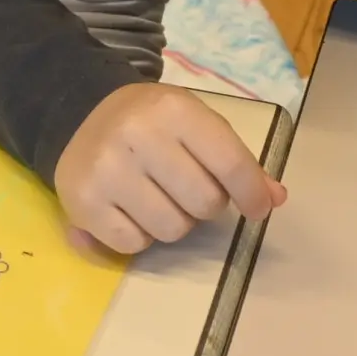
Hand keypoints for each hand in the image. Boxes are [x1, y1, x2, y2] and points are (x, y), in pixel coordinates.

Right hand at [56, 82, 284, 253]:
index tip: (258, 208)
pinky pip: (134, 245)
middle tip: (187, 188)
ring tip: (157, 197)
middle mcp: (137, 136)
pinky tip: (130, 208)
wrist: (81, 113)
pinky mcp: (82, 202)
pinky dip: (139, 236)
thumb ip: (237, 160)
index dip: (252, 194)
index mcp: (174, 110)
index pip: (231, 164)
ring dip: (173, 222)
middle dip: (205, 204)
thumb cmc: (151, 122)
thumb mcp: (196, 124)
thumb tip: (275, 199)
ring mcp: (106, 171)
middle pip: (204, 204)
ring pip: (171, 230)